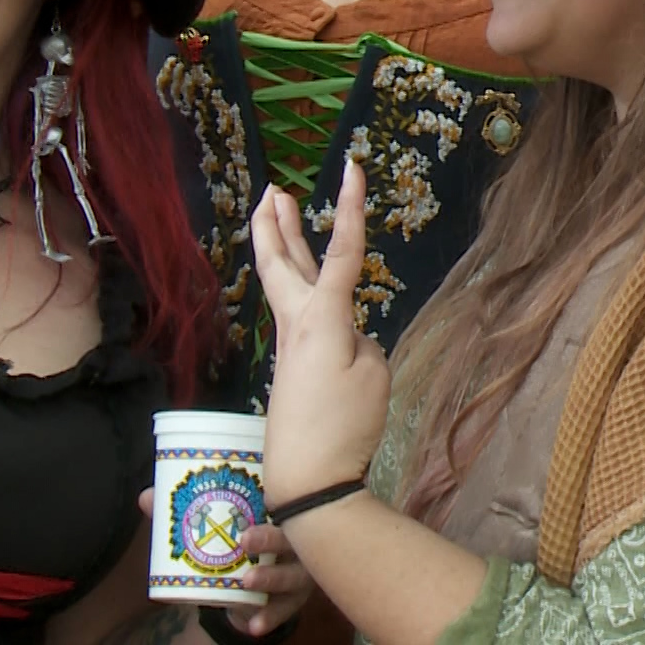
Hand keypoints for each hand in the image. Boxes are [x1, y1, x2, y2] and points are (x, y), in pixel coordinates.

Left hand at [134, 490, 315, 635]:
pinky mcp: (293, 599)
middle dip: (271, 537)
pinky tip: (255, 625)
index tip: (262, 497)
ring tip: (248, 580)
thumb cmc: (236, 545)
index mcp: (280, 514)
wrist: (249, 589)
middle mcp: (296, 540)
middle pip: (292, 536)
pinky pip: (285, 609)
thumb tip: (147, 498)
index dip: (277, 497)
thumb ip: (185, 514)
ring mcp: (299, 570)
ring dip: (273, 577)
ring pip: (294, 574)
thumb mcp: (217, 528)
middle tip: (246, 539)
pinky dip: (271, 617)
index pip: (285, 500)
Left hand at [249, 161, 388, 506]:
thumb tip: (347, 337)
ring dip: (277, 246)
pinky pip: (296, 312)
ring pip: (282, 282)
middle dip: (275, 222)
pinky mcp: (294, 365)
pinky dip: (297, 285)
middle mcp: (298, 323)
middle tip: (271, 189)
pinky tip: (308, 290)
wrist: (308, 476)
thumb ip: (362, 341)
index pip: (340, 251)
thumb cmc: (346, 424)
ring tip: (271, 212)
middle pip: (282, 260)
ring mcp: (291, 344)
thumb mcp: (373, 374)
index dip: (349, 207)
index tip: (351, 168)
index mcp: (322, 318)